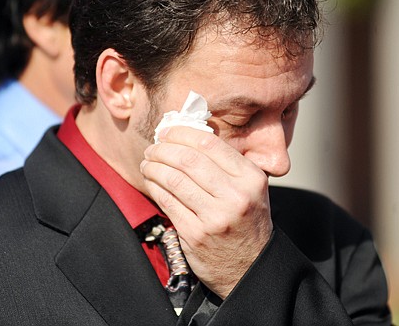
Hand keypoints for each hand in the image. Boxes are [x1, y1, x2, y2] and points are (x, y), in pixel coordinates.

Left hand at [140, 125, 272, 298]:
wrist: (251, 267)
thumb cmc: (246, 220)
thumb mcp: (249, 188)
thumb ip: (225, 163)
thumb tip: (185, 136)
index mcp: (251, 177)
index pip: (209, 143)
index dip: (182, 133)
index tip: (167, 131)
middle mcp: (235, 195)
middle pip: (188, 159)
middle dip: (163, 149)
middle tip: (152, 148)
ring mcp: (215, 217)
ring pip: (174, 179)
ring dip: (154, 167)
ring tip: (147, 163)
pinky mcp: (196, 234)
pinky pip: (167, 202)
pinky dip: (154, 187)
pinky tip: (151, 181)